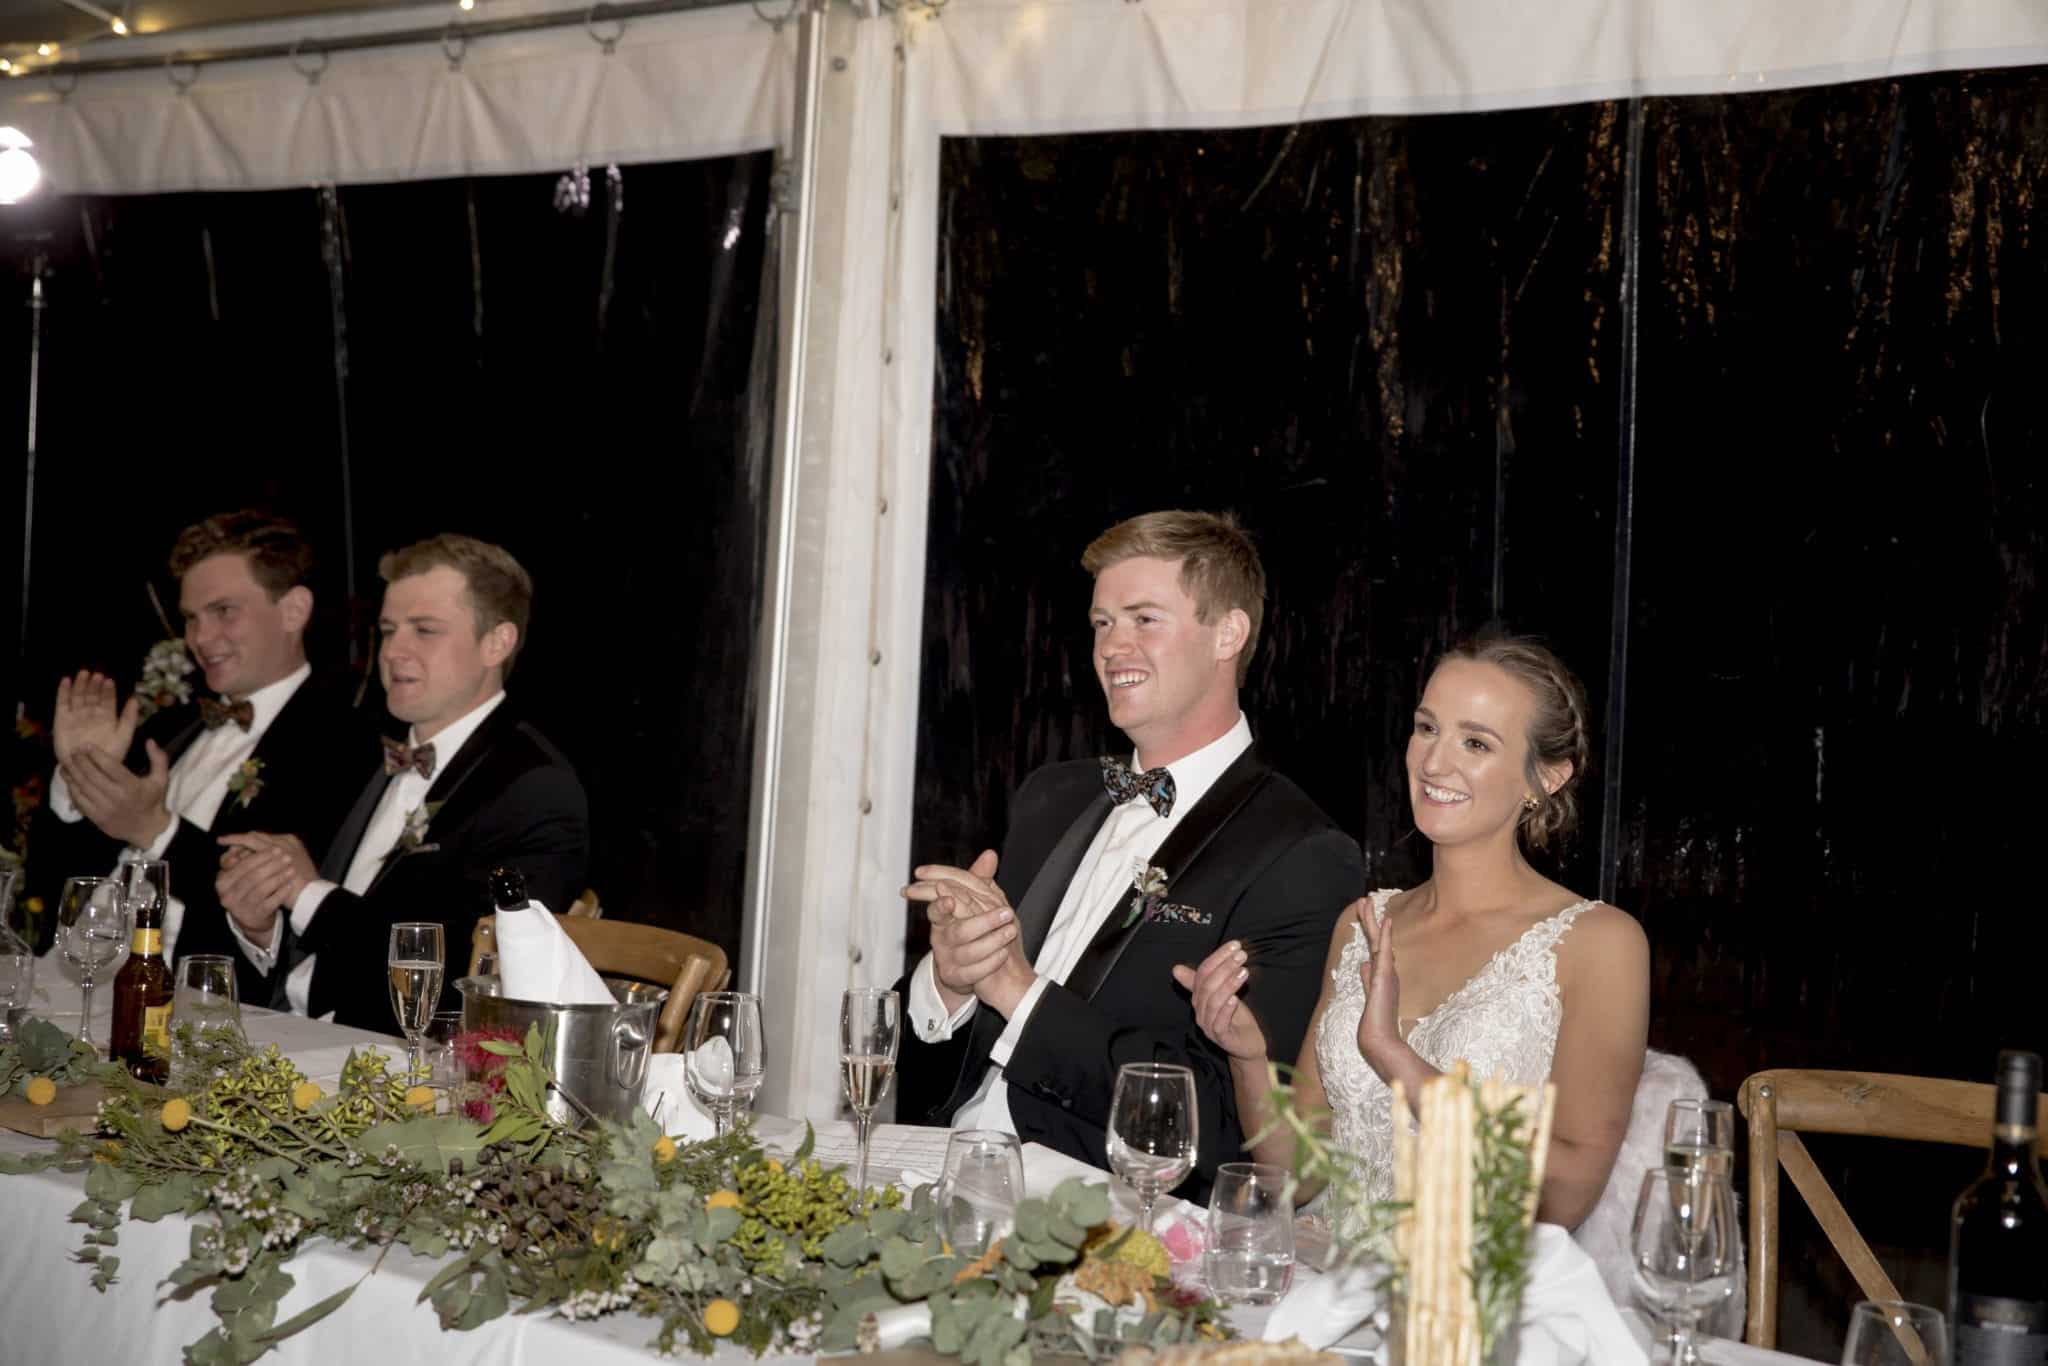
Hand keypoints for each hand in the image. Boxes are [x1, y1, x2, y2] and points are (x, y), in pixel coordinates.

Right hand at [52, 671, 138, 769]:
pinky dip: (63, 692)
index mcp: (107, 717)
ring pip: (78, 696)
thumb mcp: (124, 735)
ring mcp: (76, 716)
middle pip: (92, 694)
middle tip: (96, 674)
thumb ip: (129, 718)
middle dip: (94, 684)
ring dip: (80, 684)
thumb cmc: (109, 754)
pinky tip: (66, 680)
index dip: (108, 690)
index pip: (107, 699)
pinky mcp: (62, 720)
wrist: (89, 769)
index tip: (109, 680)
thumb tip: (135, 699)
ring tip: (84, 674)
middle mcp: (91, 714)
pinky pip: (62, 703)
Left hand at [62, 742, 170, 848]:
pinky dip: (72, 790)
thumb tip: (149, 741)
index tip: (87, 746)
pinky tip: (69, 782)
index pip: (110, 766)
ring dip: (72, 775)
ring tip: (65, 764)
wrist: (147, 830)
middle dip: (80, 762)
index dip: (96, 755)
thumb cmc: (153, 801)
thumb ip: (158, 759)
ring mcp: (105, 808)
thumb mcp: (161, 779)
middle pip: (93, 776)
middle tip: (73, 752)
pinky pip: (80, 801)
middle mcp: (117, 796)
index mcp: (132, 786)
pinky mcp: (96, 818)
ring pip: (83, 788)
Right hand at [213, 832, 315, 947]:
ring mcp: (241, 908)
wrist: (253, 916)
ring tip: (291, 869)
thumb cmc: (248, 888)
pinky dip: (281, 893)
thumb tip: (251, 835)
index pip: (241, 865)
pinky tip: (289, 885)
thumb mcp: (239, 874)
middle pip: (252, 877)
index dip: (260, 856)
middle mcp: (228, 896)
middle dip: (271, 865)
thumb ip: (242, 856)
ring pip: (261, 889)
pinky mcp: (254, 917)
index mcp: (222, 882)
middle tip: (287, 856)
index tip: (276, 847)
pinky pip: (270, 903)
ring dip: (278, 877)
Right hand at [906, 850, 1033, 1015]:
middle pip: (958, 931)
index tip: (951, 900)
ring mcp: (947, 959)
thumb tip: (990, 855)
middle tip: (1007, 912)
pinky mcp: (956, 977)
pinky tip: (1004, 953)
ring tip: (1011, 930)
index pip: (935, 909)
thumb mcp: (973, 901)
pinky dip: (991, 962)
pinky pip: (974, 972)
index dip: (941, 905)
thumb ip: (978, 879)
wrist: (967, 966)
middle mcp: (940, 939)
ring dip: (992, 941)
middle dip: (983, 922)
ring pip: (968, 952)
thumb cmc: (969, 928)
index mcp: (941, 918)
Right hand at [1171, 939, 1266, 1061]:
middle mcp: (1200, 1011)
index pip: (1202, 973)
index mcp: (1198, 998)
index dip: (1217, 958)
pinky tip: (1236, 999)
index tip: (1234, 945)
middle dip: (1224, 967)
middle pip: (1207, 986)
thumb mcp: (1221, 994)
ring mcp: (1209, 1026)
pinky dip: (1226, 1009)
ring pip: (1213, 1002)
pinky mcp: (1221, 1038)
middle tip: (1241, 956)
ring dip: (1229, 984)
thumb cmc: (1234, 1017)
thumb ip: (1205, 980)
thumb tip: (1176, 968)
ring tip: (1243, 971)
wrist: (1246, 1044)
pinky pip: (1219, 1023)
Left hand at [1356, 898, 1401, 1068]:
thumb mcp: (1369, 994)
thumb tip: (1364, 964)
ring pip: (1378, 940)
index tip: (1367, 912)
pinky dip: (1384, 935)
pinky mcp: (1384, 976)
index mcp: (1380, 973)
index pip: (1374, 946)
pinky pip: (1384, 951)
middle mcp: (1385, 969)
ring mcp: (1385, 972)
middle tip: (1364, 898)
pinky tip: (1386, 920)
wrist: (1379, 1039)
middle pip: (1375, 938)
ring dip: (1372, 920)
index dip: (1371, 929)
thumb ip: (1368, 978)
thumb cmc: (1375, 1021)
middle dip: (1369, 918)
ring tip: (1367, 901)